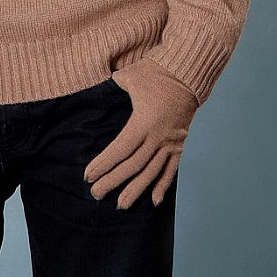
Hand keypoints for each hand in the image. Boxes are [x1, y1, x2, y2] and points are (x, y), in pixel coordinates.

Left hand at [83, 56, 198, 208]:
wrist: (187, 72)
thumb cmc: (156, 72)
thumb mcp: (130, 76)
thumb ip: (113, 86)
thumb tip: (96, 89)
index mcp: (143, 122)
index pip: (119, 150)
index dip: (103, 165)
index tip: (89, 176)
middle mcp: (157, 137)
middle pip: (132, 166)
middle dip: (113, 182)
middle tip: (97, 195)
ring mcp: (170, 142)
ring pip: (151, 172)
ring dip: (136, 190)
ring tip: (121, 205)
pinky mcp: (180, 143)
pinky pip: (171, 169)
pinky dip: (163, 186)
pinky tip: (154, 201)